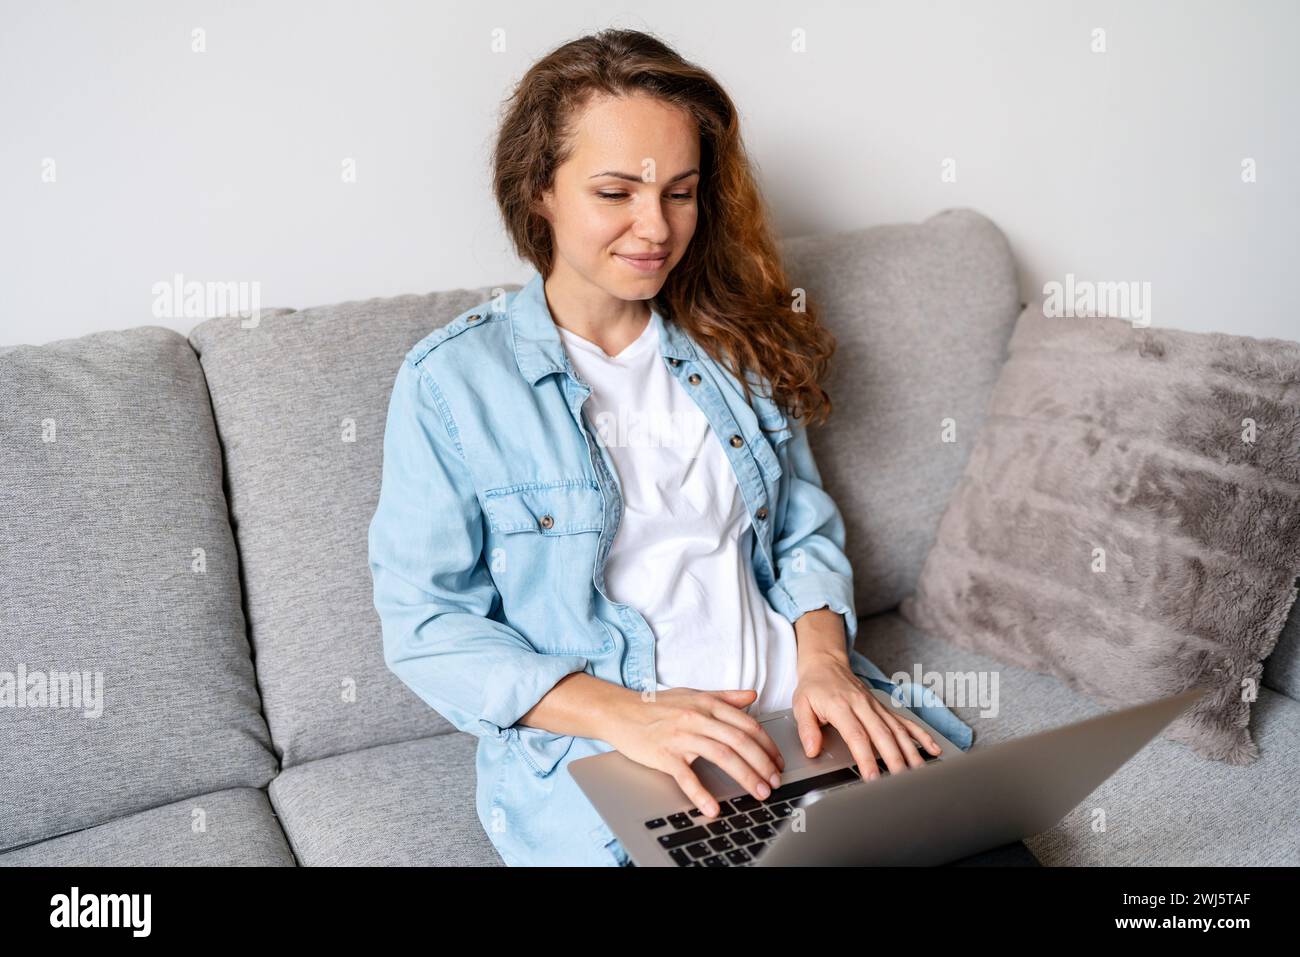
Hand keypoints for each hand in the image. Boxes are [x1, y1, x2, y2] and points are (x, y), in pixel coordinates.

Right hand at [605, 687, 786, 817]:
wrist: (620, 711)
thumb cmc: (656, 705)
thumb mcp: (693, 694)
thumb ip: (725, 696)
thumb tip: (752, 696)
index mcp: (708, 704)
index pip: (747, 725)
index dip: (767, 745)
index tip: (778, 762)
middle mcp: (698, 718)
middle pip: (740, 742)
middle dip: (763, 764)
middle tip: (775, 782)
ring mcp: (681, 736)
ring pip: (722, 756)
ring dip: (745, 777)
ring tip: (759, 793)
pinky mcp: (664, 754)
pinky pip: (686, 776)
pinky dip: (701, 793)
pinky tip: (713, 807)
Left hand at [792, 653, 941, 778]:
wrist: (826, 663)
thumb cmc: (814, 686)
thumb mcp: (800, 704)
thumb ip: (806, 728)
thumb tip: (812, 750)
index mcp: (841, 706)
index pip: (856, 736)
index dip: (866, 758)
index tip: (872, 777)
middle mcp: (863, 706)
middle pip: (883, 735)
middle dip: (894, 760)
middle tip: (902, 781)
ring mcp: (876, 707)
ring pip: (898, 730)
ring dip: (911, 751)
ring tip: (920, 772)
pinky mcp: (884, 708)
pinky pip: (905, 721)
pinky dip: (921, 735)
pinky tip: (933, 749)